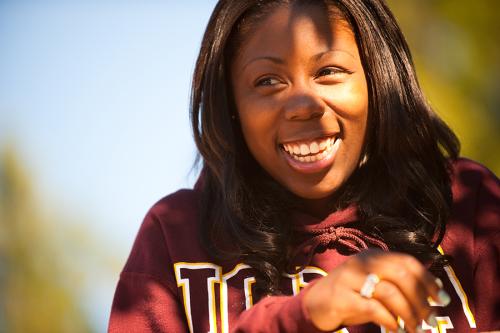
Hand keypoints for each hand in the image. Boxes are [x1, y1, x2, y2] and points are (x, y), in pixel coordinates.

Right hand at [303, 250, 446, 332]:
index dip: (428, 280)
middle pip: (401, 274)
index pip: (407, 262)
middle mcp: (361, 263)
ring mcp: (349, 279)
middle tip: (430, 318)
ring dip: (409, 313)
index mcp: (372, 256)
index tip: (442, 299)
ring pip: (389, 292)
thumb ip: (396, 284)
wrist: (315, 304)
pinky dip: (390, 320)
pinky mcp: (341, 298)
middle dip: (421, 299)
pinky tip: (396, 329)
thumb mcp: (373, 284)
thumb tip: (432, 294)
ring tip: (416, 328)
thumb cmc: (351, 296)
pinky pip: (373, 307)